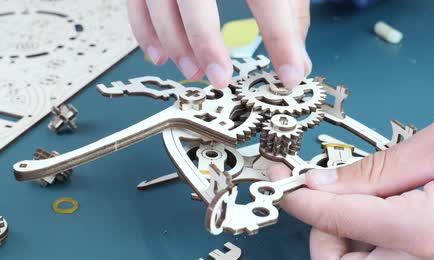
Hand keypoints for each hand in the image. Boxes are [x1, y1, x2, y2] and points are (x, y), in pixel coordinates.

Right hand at [127, 0, 311, 88]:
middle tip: (221, 78)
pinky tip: (160, 54)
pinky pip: (136, 0)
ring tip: (193, 71)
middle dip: (207, 42)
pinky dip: (145, 31)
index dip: (281, 37)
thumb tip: (297, 59)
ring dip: (174, 43)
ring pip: (159, 0)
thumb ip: (287, 10)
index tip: (291, 72)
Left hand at [268, 117, 433, 259]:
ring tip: (370, 203)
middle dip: (320, 242)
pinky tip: (392, 216)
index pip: (332, 223)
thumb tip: (321, 184)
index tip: (286, 183)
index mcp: (425, 230)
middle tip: (334, 203)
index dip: (299, 202)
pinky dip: (372, 251)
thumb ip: (375, 169)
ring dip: (345, 247)